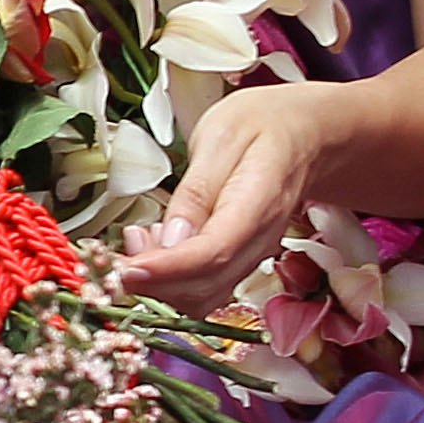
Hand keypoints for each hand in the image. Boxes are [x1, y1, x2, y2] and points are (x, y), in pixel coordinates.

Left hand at [119, 80, 344, 305]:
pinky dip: (171, 280)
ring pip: (203, 296)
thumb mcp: (222, 135)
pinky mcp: (239, 261)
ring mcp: (252, 256)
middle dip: (152, 281)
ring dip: (159, 284)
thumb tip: (171, 240)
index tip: (124, 270)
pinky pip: (204, 287)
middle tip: (116, 253)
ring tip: (136, 242)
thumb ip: (198, 189)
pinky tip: (153, 248)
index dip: (166, 270)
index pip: (212, 253)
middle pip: (204, 286)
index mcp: (258, 202)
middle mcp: (259, 241)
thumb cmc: (263, 126)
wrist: (308, 135)